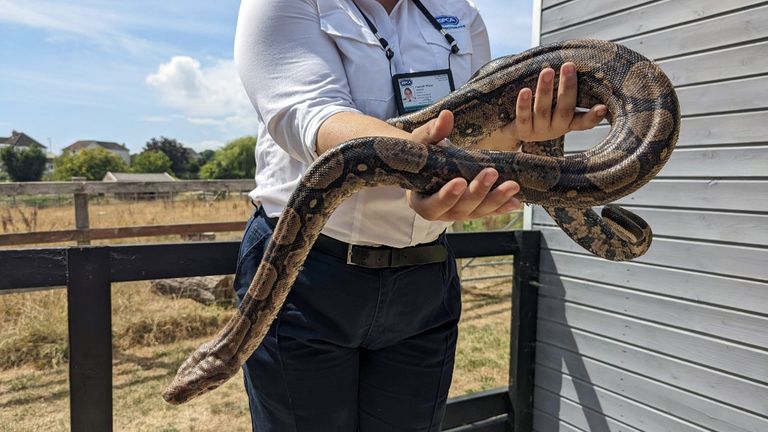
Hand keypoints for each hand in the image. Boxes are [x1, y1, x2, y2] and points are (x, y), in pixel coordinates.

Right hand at [406, 110, 520, 221]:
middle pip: (460, 209)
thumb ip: (432, 132)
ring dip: (496, 199)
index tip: (460, 181)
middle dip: (478, 192)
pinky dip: (503, 206)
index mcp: (422, 201)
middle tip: (491, 173)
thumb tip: (446, 116)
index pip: (432, 206)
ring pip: (478, 211)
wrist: (429, 162)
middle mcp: (441, 212)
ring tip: (512, 186)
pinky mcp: (474, 210)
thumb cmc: (422, 153)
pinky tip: (515, 200)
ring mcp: (459, 213)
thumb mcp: (422, 142)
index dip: (447, 196)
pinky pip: (490, 211)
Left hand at [503, 62, 606, 141]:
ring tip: (547, 71)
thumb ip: (566, 92)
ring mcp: (538, 130)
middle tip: (569, 66)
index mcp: (568, 122)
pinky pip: (523, 116)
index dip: (593, 116)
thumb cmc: (541, 112)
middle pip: (565, 109)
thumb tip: (573, 60)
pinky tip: (525, 91)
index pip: (584, 122)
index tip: (603, 107)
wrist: (514, 130)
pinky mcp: (521, 130)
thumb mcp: (556, 106)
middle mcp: (556, 128)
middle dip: (568, 87)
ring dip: (545, 90)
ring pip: (542, 110)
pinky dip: (524, 104)